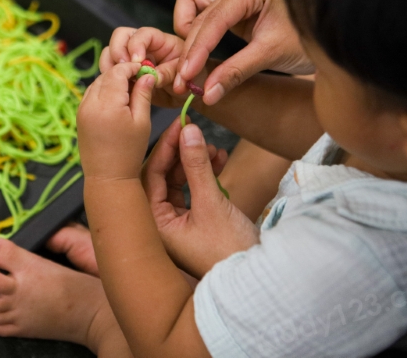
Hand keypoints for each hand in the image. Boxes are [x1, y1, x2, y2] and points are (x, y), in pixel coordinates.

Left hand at [77, 62, 153, 181]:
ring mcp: (82, 109)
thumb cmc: (129, 152)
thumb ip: (143, 95)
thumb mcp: (142, 122)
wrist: (107, 177)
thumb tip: (147, 75)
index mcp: (107, 104)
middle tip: (139, 78)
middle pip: (106, 75)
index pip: (117, 72)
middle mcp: (90, 103)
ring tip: (129, 89)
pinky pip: (91, 94)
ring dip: (112, 81)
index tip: (144, 69)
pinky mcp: (79, 115)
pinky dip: (103, 91)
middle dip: (122, 73)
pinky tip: (115, 99)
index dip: (131, 67)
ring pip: (97, 83)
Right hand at [99, 27, 204, 108]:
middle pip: (121, 36)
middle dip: (118, 50)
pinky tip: (117, 87)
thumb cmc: (195, 80)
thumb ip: (169, 73)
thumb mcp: (188, 75)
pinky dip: (109, 77)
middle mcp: (144, 47)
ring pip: (111, 52)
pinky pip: (111, 71)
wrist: (190, 96)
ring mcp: (133, 60)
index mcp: (162, 42)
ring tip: (117, 79)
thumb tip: (151, 77)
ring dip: (111, 64)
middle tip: (121, 68)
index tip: (136, 62)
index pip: (143, 34)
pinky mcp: (127, 75)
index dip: (136, 44)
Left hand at [142, 119, 258, 277]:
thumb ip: (197, 166)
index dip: (165, 147)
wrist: (256, 281)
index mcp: (153, 225)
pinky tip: (220, 160)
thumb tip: (188, 130)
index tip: (179, 124)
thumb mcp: (212, 203)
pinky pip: (194, 192)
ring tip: (214, 148)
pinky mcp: (195, 224)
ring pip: (179, 182)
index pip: (150, 175)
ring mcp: (177, 225)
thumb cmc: (228, 250)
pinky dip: (205, 176)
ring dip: (196, 163)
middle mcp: (159, 225)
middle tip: (195, 131)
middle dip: (181, 154)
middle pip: (163, 177)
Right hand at [172, 0, 313, 105]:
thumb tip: (206, 94)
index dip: (197, 49)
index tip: (187, 75)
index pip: (214, 18)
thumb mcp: (272, 56)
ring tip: (189, 71)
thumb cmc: (308, 40)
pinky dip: (195, 37)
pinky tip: (198, 59)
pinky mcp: (232, 9)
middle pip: (198, 17)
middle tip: (184, 83)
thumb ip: (236, 72)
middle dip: (190, 51)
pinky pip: (200, 17)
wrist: (331, 38)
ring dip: (188, 42)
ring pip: (193, 13)